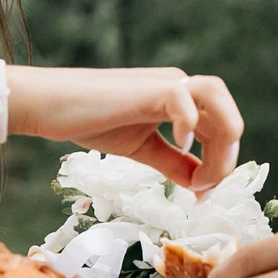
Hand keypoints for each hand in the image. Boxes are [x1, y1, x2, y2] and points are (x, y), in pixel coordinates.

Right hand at [5, 65, 242, 189]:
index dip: (220, 163)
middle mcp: (178, 85)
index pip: (220, 128)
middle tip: (205, 188)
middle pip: (227, 116)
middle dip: (225, 156)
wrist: (50, 105)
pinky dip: (190, 123)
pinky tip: (179, 145)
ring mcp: (165, 83)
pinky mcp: (148, 88)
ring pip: (217, 98)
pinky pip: (184, 98)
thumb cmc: (90, 120)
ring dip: (220, 137)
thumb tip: (202, 185)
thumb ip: (173, 163)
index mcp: (179, 99)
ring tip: (202, 172)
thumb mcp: (142, 148)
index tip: (202, 193)